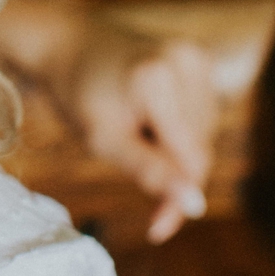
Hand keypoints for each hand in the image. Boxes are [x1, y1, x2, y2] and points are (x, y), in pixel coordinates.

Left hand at [67, 20, 216, 242]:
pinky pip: (202, 116)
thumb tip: (196, 207)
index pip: (191, 158)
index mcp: (156, 78)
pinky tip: (152, 124)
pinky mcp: (199, 59)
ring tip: (136, 136)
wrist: (70, 47)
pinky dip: (180, 132)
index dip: (177, 198)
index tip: (157, 229)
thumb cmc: (79, 94)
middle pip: (201, 149)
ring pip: (204, 136)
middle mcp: (184, 61)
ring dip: (176, 152)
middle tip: (141, 191)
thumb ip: (150, 171)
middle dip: (174, 175)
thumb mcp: (103, 140)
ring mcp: (195, 57)